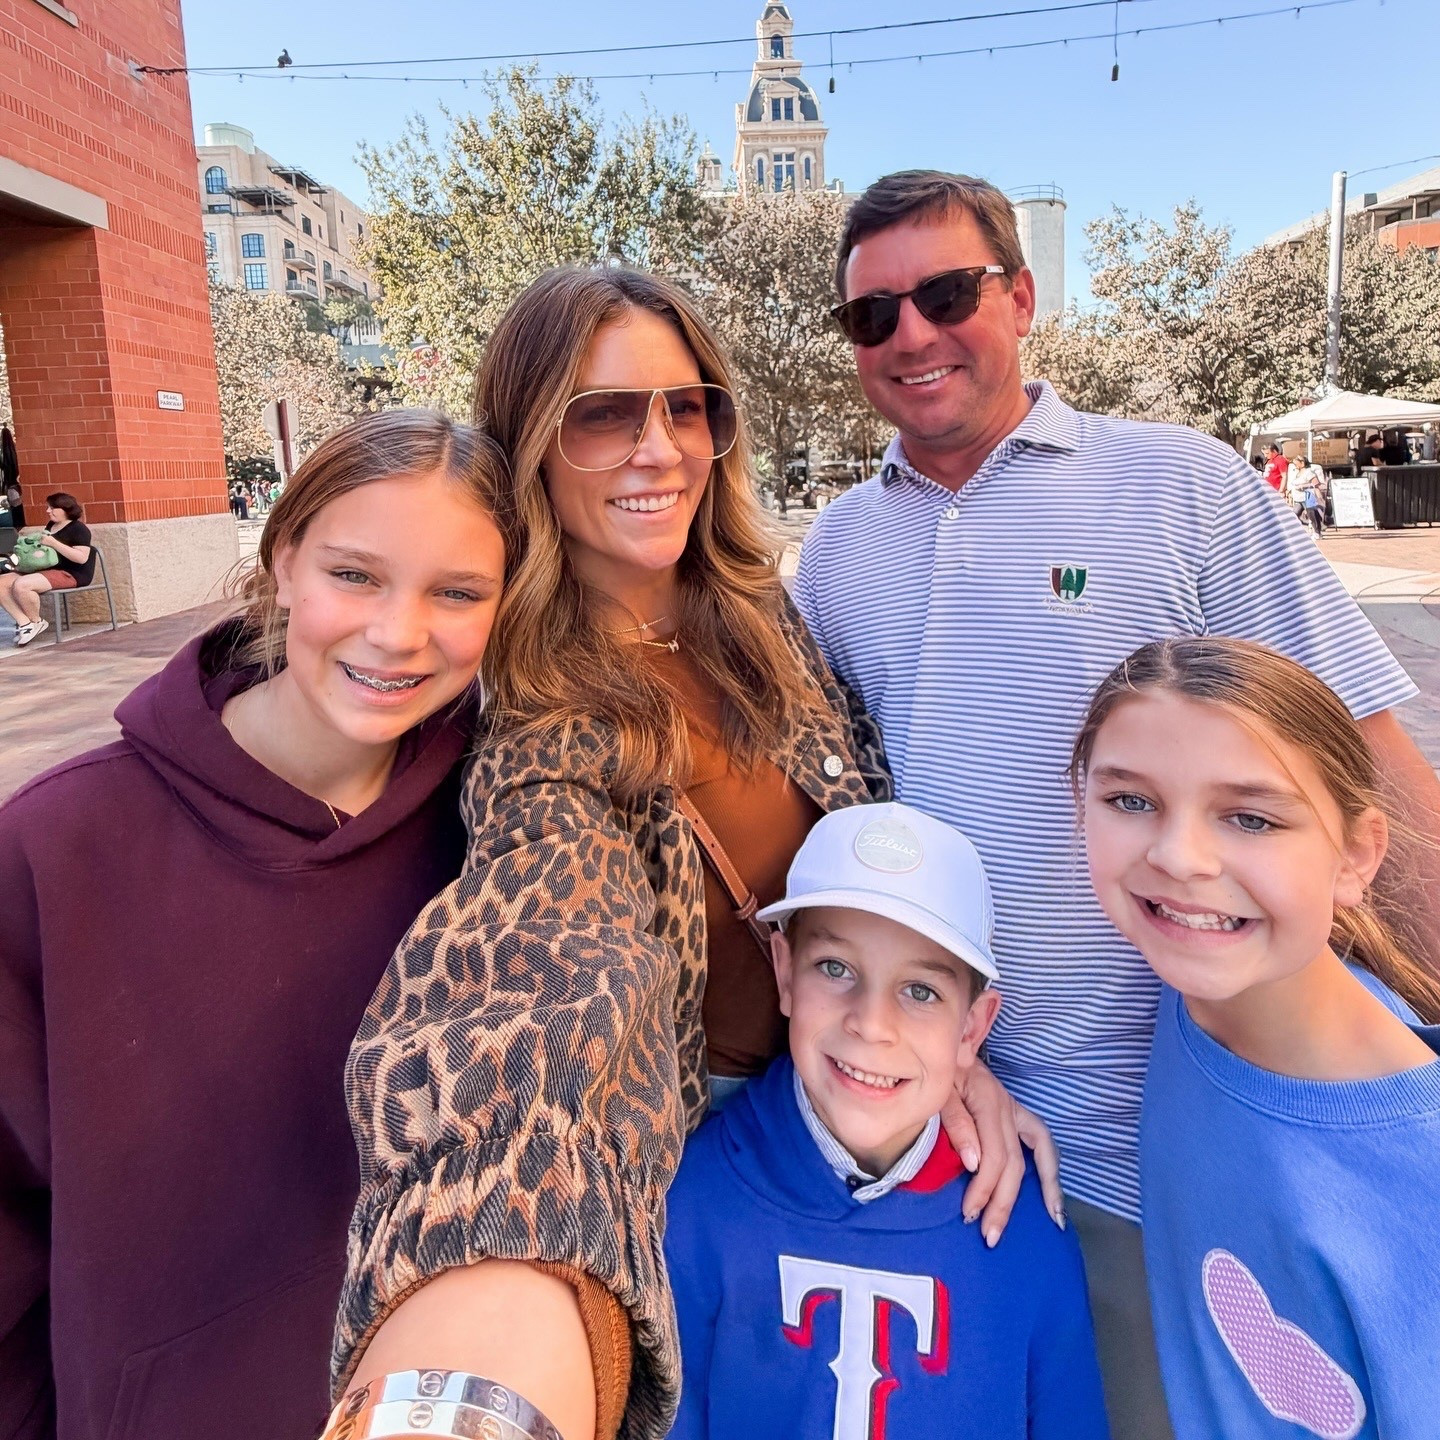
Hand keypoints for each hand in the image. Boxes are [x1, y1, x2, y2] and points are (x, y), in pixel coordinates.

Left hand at [941, 1060, 1064, 1245]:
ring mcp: (1015, 1109)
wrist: (942, 1043)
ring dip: (1040, 1191)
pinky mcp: (1017, 1112)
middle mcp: (1008, 1106)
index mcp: (989, 1101)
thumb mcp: (937, 1091)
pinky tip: (1053, 1196)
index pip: (994, 1157)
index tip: (969, 1214)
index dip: (984, 1189)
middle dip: (1004, 1202)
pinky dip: (1051, 1168)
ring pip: (1037, 1155)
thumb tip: (975, 1163)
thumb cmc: (935, 1069)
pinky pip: (1042, 1141)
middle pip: (1015, 1163)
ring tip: (1048, 1222)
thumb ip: (956, 1123)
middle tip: (990, 1235)